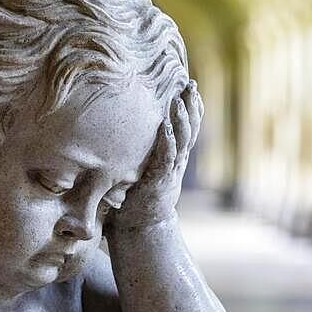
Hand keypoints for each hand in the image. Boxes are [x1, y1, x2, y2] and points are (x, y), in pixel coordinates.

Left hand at [110, 80, 202, 228]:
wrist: (138, 227)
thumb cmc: (133, 194)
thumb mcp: (138, 165)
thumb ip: (137, 146)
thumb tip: (119, 119)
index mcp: (173, 155)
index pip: (188, 126)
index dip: (192, 106)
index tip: (190, 85)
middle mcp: (176, 160)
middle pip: (190, 128)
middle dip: (192, 105)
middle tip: (190, 84)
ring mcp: (170, 170)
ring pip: (182, 140)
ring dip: (181, 118)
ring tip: (179, 99)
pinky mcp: (160, 181)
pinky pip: (166, 157)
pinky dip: (167, 140)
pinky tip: (164, 125)